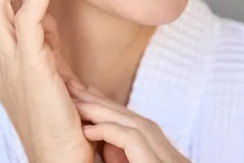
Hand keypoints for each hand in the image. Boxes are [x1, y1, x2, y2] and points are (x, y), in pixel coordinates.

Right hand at [0, 0, 93, 162]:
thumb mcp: (56, 75)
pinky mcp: (29, 70)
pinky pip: (27, 20)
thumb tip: (52, 18)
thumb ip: (49, 47)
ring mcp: (10, 64)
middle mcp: (1, 57)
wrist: (65, 161)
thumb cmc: (68, 123)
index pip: (3, 1)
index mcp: (6, 58)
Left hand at [68, 83, 190, 162]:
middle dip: (103, 103)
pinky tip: (87, 129)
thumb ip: (122, 157)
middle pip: (133, 119)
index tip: (89, 94)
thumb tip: (101, 139)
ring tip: (75, 103)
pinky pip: (131, 139)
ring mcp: (165, 158)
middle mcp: (168, 154)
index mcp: (163, 157)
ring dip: (102, 112)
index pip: (135, 125)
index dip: (111, 108)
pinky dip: (108, 131)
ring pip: (133, 124)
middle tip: (75, 87)